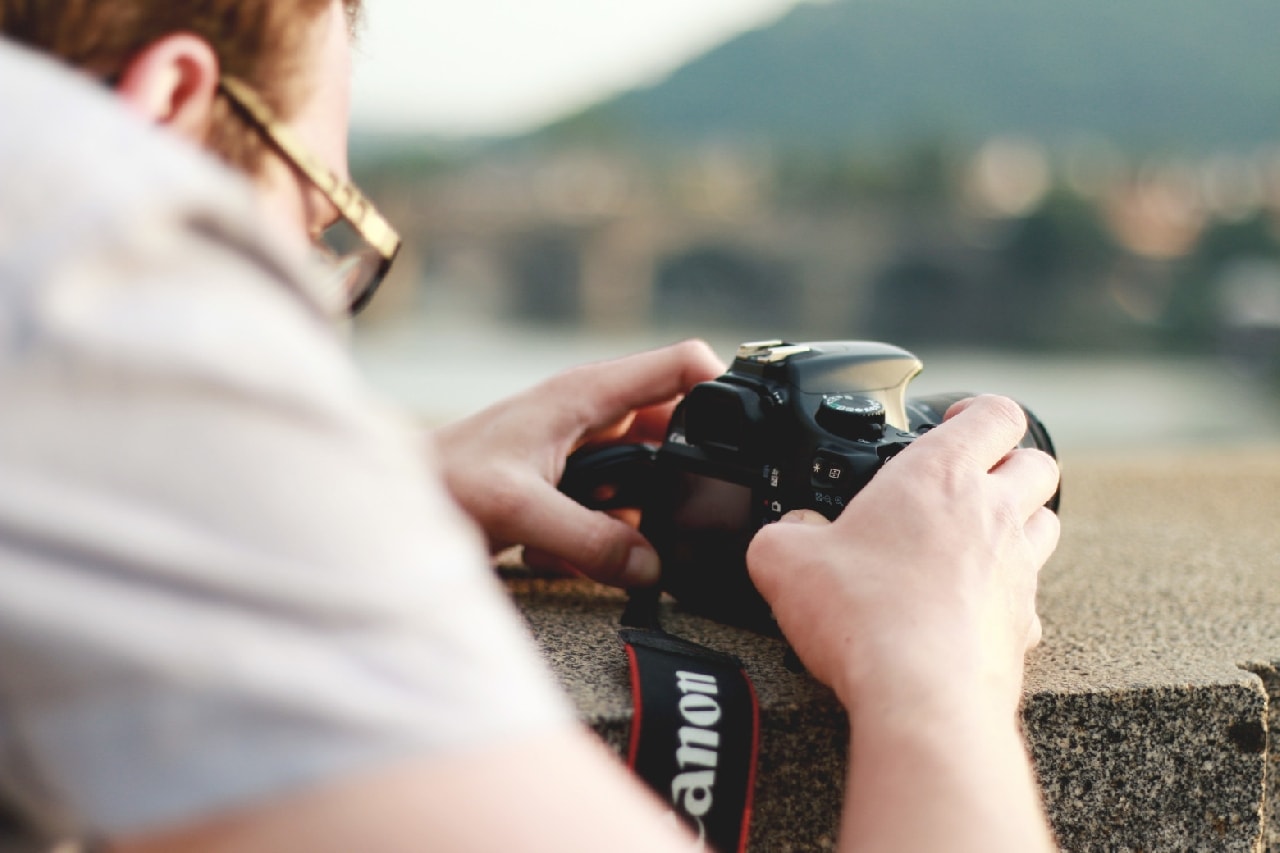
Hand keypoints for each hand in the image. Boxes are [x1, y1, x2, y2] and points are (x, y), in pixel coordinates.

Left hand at [434, 340, 724, 586]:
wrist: (394, 506)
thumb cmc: (442, 481)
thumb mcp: (520, 508)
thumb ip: (590, 539)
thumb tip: (653, 568)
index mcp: (587, 394)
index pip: (681, 365)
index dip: (723, 390)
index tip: (747, 437)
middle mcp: (594, 417)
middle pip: (677, 435)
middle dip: (678, 480)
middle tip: (662, 520)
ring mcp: (586, 453)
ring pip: (649, 485)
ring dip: (632, 521)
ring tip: (580, 539)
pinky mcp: (575, 489)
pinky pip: (618, 517)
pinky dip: (602, 542)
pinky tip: (554, 554)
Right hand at [746, 394, 1060, 714]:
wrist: (920, 695)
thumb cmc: (863, 614)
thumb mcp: (784, 559)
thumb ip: (784, 532)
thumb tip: (788, 533)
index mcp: (940, 475)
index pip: (995, 413)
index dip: (978, 410)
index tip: (954, 420)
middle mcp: (992, 513)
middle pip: (1037, 462)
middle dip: (1011, 460)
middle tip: (973, 475)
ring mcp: (1017, 570)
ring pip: (1046, 523)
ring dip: (1021, 520)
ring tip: (977, 535)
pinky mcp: (1022, 625)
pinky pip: (1031, 595)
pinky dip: (1009, 592)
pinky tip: (971, 606)